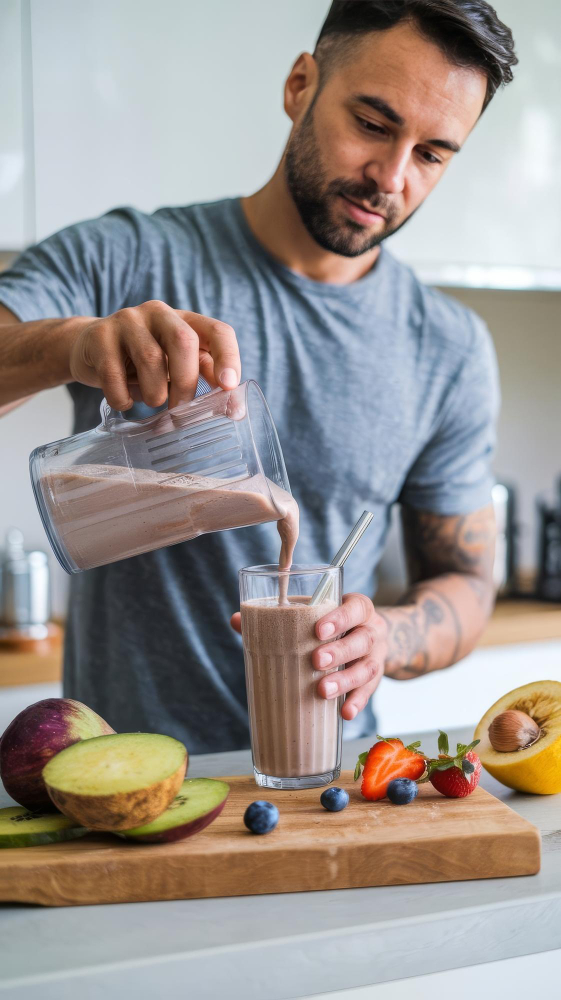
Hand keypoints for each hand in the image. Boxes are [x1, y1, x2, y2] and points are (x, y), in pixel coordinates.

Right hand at [69, 299, 240, 409]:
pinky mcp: (99, 336)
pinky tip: (125, 401)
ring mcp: (127, 321)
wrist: (89, 348)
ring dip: (156, 393)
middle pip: (183, 341)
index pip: (218, 331)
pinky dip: (123, 397)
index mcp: (185, 320)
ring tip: (153, 403)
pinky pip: (114, 374)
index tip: (229, 386)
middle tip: (181, 411)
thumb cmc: (143, 361)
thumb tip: (234, 410)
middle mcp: (158, 313)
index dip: (228, 357)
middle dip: (186, 383)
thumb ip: (204, 377)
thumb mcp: (177, 364)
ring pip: (151, 358)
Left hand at [230, 593, 386, 721]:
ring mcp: (377, 656)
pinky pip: (370, 692)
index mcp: (357, 608)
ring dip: (345, 681)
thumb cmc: (333, 624)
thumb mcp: (315, 614)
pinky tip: (344, 713)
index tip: (318, 631)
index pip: (355, 608)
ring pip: (367, 669)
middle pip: (362, 640)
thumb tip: (238, 620)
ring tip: (323, 691)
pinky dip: (357, 702)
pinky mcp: (376, 679)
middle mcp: (372, 630)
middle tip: (315, 662)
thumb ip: (280, 617)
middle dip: (339, 652)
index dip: (340, 619)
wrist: (370, 636)